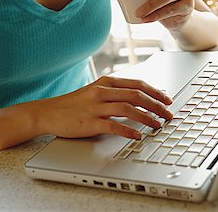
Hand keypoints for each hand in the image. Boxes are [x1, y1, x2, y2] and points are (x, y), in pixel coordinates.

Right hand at [41, 76, 172, 140]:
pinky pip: (113, 125)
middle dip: (156, 104)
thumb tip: (140, 97)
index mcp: (106, 82)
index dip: (155, 91)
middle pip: (136, 95)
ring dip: (146, 117)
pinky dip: (128, 130)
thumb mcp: (96, 91)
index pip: (137, 84)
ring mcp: (96, 106)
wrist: (49, 112)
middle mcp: (103, 91)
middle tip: (168, 114)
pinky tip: (137, 135)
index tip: (167, 99)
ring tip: (158, 125)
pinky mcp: (89, 122)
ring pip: (128, 108)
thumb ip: (115, 92)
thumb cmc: (74, 103)